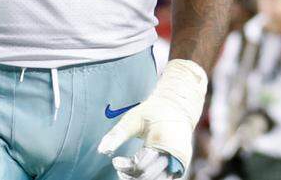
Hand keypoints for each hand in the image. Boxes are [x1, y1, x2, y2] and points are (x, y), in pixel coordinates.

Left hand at [98, 60, 206, 178]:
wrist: (177, 108)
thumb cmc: (152, 111)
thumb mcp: (133, 119)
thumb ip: (117, 134)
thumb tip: (101, 150)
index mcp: (164, 143)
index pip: (142, 166)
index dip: (126, 167)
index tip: (114, 161)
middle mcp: (175, 156)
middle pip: (149, 176)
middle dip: (130, 175)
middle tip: (119, 166)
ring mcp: (179, 163)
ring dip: (139, 178)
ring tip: (126, 169)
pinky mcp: (179, 167)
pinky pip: (163, 178)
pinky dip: (149, 177)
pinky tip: (137, 170)